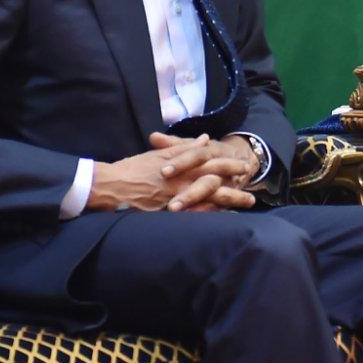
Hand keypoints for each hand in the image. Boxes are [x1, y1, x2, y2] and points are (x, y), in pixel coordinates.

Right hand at [88, 134, 255, 213]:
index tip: (245, 167)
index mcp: (183, 165)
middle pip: (216, 185)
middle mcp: (183, 181)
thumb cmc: (133, 168)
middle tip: (252, 198)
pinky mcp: (169, 213)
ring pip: (208, 202)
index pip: (213, 163)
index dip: (231, 165)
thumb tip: (205, 139)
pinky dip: (208, 219)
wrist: (110, 185)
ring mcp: (177, 198)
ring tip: (241, 212)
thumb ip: (185, 147)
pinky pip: (194, 217)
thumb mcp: (161, 154)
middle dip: (236, 191)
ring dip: (226, 206)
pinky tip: (220, 223)